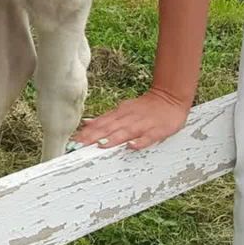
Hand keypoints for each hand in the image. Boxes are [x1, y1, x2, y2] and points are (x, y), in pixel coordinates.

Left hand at [70, 88, 190, 151]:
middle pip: (108, 128)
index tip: (74, 141)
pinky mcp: (157, 130)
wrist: (169, 98)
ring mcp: (142, 124)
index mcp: (119, 114)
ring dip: (113, 139)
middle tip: (80, 146)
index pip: (100, 124)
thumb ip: (105, 118)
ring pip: (125, 132)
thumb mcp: (122, 110)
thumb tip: (87, 123)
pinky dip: (140, 142)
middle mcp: (128, 118)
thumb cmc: (144, 108)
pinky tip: (132, 147)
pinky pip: (148, 137)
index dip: (87, 132)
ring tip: (101, 146)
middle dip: (94, 137)